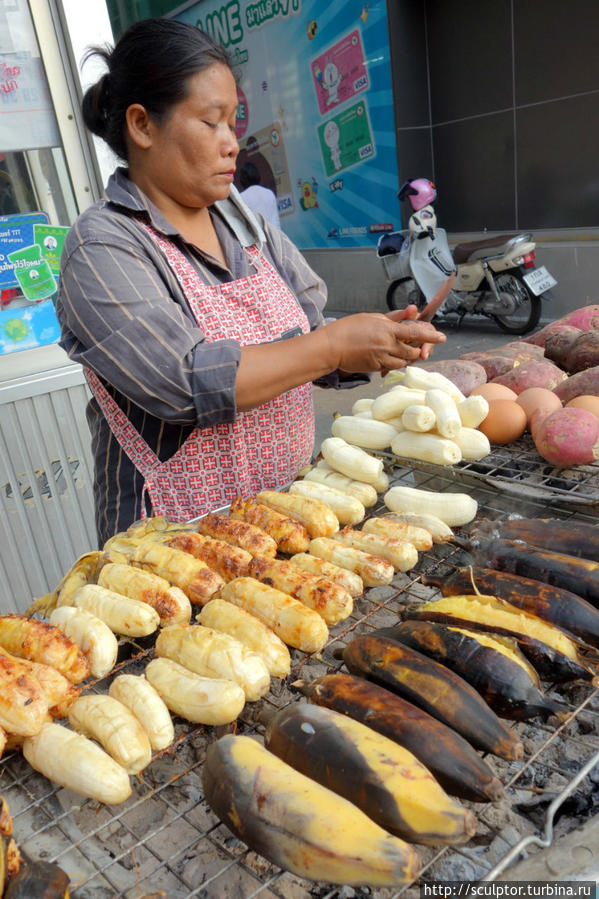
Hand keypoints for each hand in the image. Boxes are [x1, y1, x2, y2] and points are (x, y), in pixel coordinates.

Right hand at [323, 311, 445, 374]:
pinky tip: (388, 356)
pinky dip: (394, 362)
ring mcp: (381, 358)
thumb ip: (395, 316)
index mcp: (387, 330)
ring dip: (407, 358)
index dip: (431, 336)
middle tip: (418, 346)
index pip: (415, 333)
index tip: (442, 337)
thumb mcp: (373, 317)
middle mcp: (386, 346)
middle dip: (418, 350)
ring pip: (404, 362)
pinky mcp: (375, 368)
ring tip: (401, 350)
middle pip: (412, 352)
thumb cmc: (349, 329)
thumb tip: (413, 310)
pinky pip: (391, 367)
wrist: (331, 347)